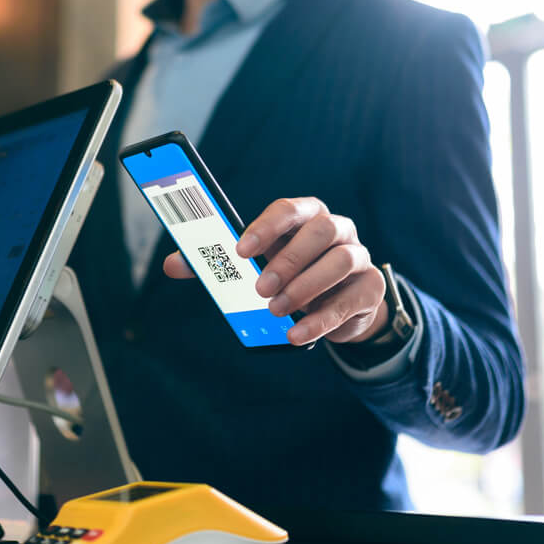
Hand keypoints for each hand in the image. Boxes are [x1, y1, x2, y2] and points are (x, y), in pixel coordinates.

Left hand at [163, 197, 387, 344]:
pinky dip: (321, 320)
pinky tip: (297, 334)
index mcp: (307, 214)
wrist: (337, 305)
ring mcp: (358, 256)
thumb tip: (172, 265)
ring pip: (340, 261)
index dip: (266, 227)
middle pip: (321, 230)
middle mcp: (337, 229)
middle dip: (289, 259)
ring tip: (276, 312)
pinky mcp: (370, 288)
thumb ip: (216, 264)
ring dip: (306, 287)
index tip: (241, 251)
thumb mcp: (256, 266)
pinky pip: (350, 301)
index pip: (289, 209)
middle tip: (261, 289)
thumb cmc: (289, 275)